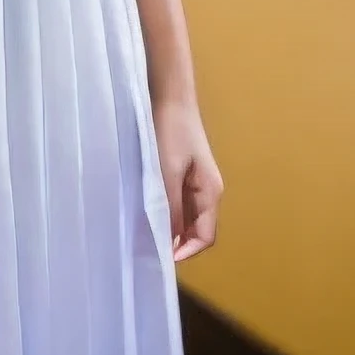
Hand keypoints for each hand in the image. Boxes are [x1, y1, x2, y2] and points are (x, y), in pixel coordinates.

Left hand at [152, 98, 222, 261]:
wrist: (170, 95)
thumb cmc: (171, 132)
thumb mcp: (167, 172)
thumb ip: (169, 206)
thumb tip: (168, 240)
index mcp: (210, 193)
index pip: (205, 237)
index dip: (185, 251)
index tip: (161, 259)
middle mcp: (206, 190)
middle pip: (195, 229)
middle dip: (175, 241)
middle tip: (147, 246)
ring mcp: (195, 180)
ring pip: (184, 215)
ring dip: (168, 224)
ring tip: (143, 229)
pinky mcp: (183, 171)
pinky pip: (176, 200)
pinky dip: (164, 208)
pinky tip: (145, 207)